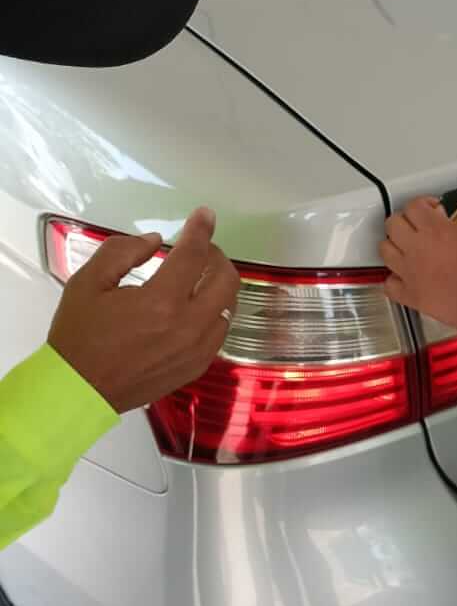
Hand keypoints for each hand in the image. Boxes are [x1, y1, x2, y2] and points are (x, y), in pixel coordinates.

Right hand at [47, 208, 240, 414]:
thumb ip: (122, 252)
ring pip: (229, 307)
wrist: (79, 390)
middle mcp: (188, 326)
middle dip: (217, 256)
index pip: (194, 255)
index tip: (205, 215)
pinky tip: (196, 307)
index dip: (201, 230)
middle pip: (226, 280)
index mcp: (161, 302)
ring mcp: (197, 350)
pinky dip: (214, 312)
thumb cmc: (80, 335)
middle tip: (200, 250)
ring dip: (218, 286)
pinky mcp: (197, 366)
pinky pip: (220, 332)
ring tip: (198, 277)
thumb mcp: (88, 282)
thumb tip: (156, 241)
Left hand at [380, 197, 456, 339]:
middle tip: (417, 225)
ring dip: (394, 245)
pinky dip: (394, 278)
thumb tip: (444, 225)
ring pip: (384, 249)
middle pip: (392, 223)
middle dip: (404, 221)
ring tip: (407, 247)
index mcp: (437, 232)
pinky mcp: (410, 295)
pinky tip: (405, 275)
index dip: (422, 204)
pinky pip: (388, 283)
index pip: (413, 206)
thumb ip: (454, 229)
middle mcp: (418, 249)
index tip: (430, 209)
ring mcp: (410, 273)